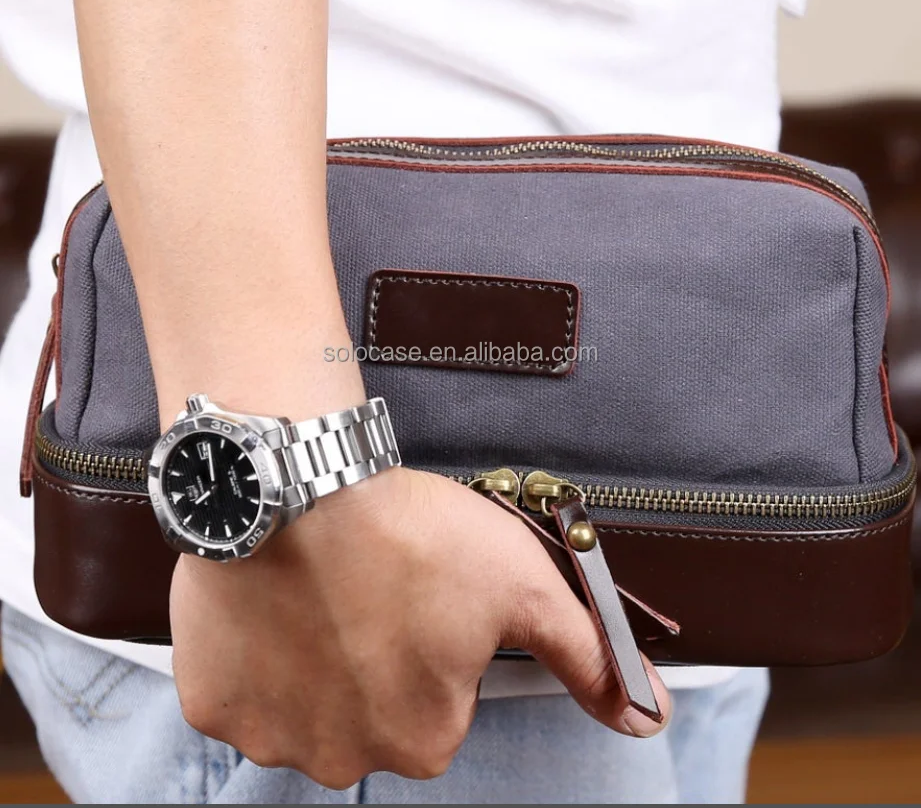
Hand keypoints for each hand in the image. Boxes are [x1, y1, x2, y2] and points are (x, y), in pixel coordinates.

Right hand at [170, 467, 670, 787]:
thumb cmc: (410, 534)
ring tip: (320, 587)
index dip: (428, 643)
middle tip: (367, 587)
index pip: (437, 705)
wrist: (299, 483)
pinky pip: (240, 688)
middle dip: (370, 656)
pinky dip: (255, 651)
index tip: (414, 596)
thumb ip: (589, 658)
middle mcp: (343, 757)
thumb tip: (650, 716)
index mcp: (423, 739)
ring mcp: (270, 735)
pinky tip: (275, 603)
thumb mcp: (523, 587)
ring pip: (303, 702)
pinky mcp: (211, 701)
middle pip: (366, 710)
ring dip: (310, 655)